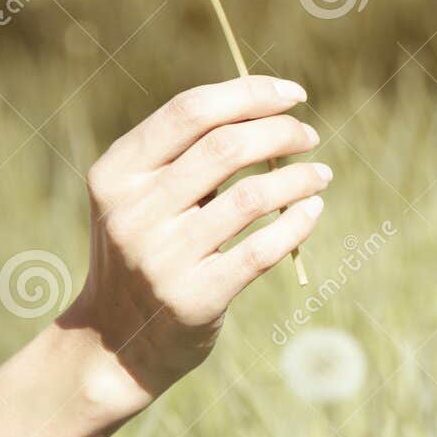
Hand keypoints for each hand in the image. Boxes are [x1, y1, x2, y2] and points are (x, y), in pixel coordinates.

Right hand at [62, 75, 330, 420]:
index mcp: (116, 173)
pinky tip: (314, 209)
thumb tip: (268, 107)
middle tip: (309, 136)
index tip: (294, 94)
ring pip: (253, 196)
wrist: (118, 342)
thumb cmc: (148, 249)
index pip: (190, 111)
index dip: (250, 94)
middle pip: (226, 147)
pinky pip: (263, 248)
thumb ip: (186, 154)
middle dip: (281, 132)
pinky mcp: (194, 297)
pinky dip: (298, 222)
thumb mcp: (142, 197)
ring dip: (300, 177)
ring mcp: (162, 257)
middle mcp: (132, 212)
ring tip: (320, 175)